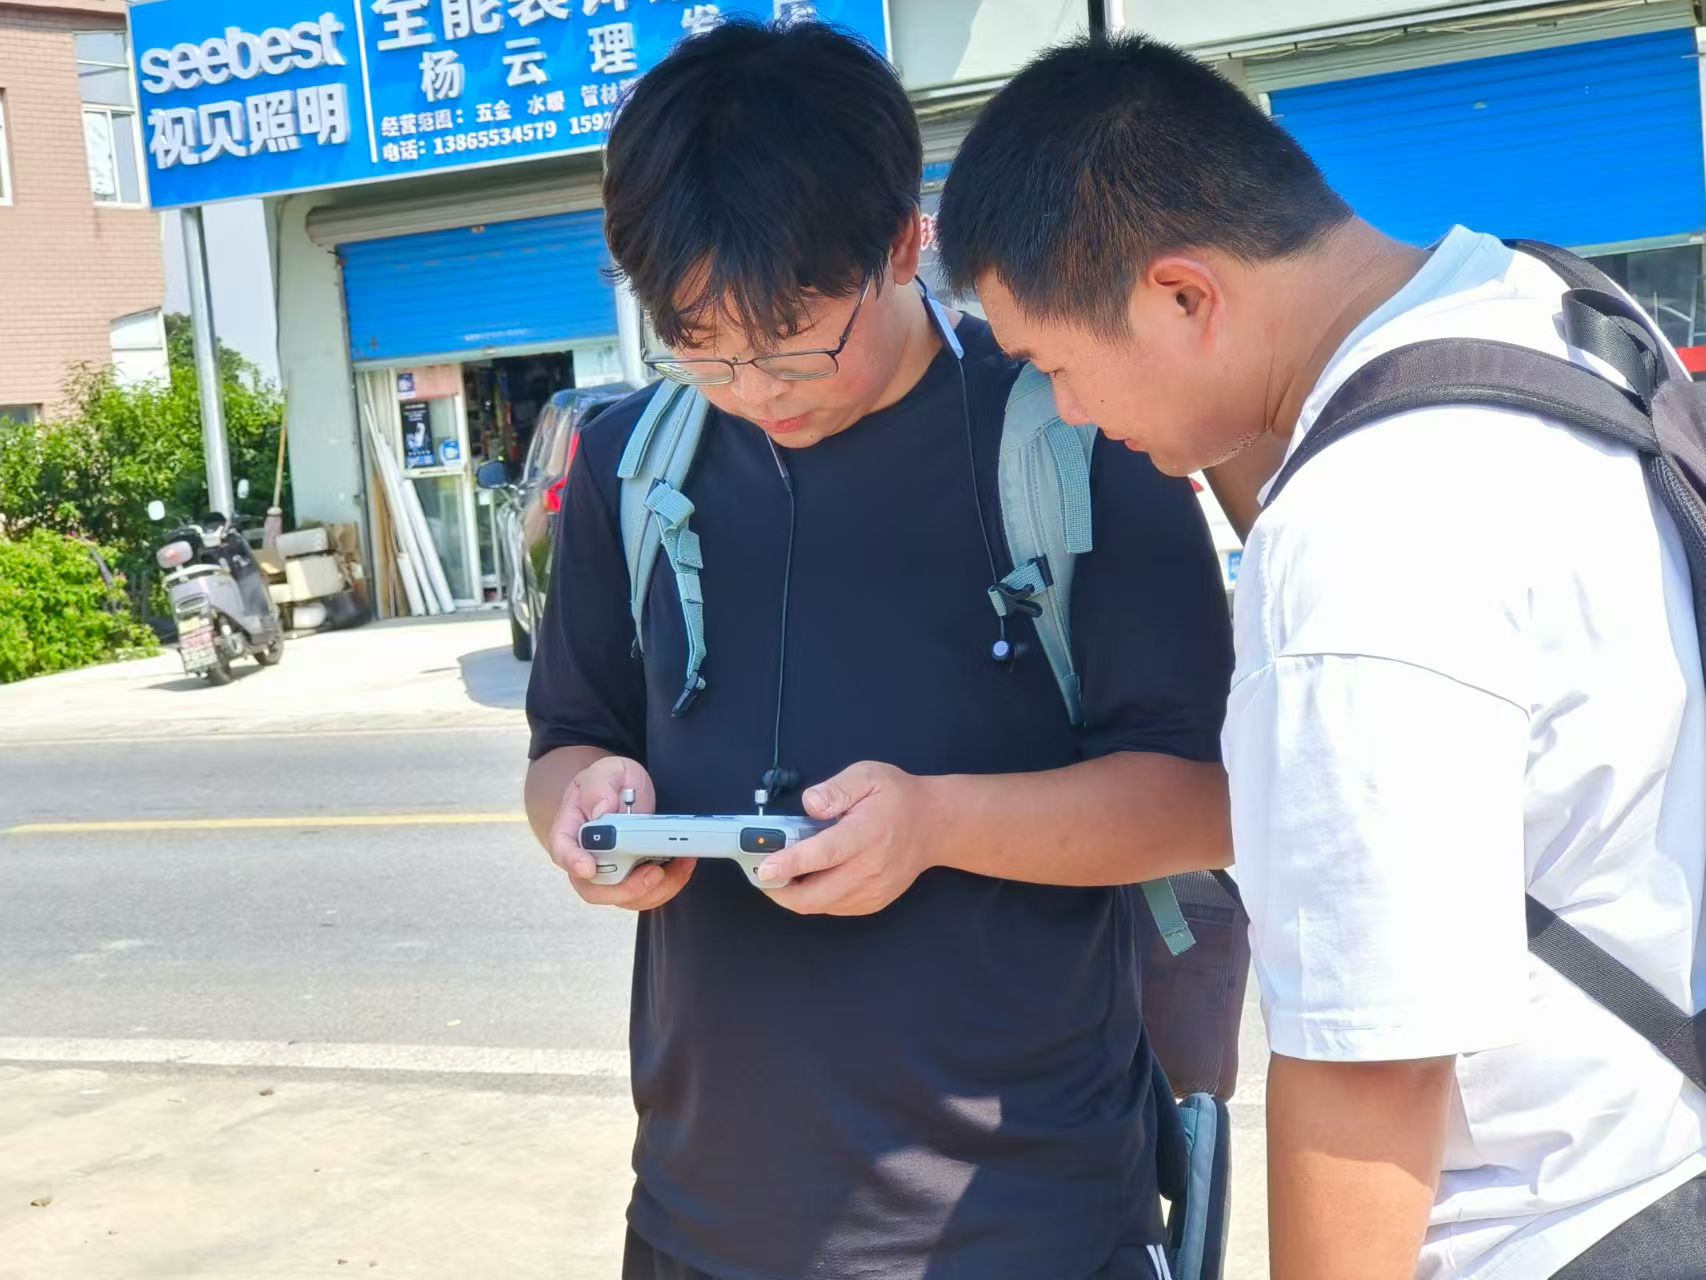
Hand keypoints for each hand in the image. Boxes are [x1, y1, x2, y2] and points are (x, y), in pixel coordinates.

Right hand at [548, 755, 694, 910]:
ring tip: (680, 863)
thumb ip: (599, 788)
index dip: (573, 861)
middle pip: (593, 888)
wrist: (627, 790)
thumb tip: (601, 811)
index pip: (563, 851)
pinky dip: (669, 884)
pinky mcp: (631, 879)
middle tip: (654, 872)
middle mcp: (585, 859)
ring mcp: (608, 873)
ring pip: (624, 898)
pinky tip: (684, 864)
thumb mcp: (606, 771)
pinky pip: (646, 895)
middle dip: (625, 888)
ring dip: (654, 889)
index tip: (588, 867)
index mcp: (570, 831)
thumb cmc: (611, 782)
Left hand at [761, 762, 937, 915]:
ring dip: (793, 895)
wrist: (935, 826)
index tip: (764, 868)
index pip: (823, 854)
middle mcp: (869, 869)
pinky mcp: (872, 903)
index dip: (790, 863)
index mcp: (866, 834)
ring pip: (820, 906)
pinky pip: (833, 908)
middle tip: (760, 873)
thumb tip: (809, 805)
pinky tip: (807, 878)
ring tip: (779, 874)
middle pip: (815, 895)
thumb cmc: (897, 798)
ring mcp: (872, 891)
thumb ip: (836, 789)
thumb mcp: (868, 776)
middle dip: (779, 891)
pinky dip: (813, 898)